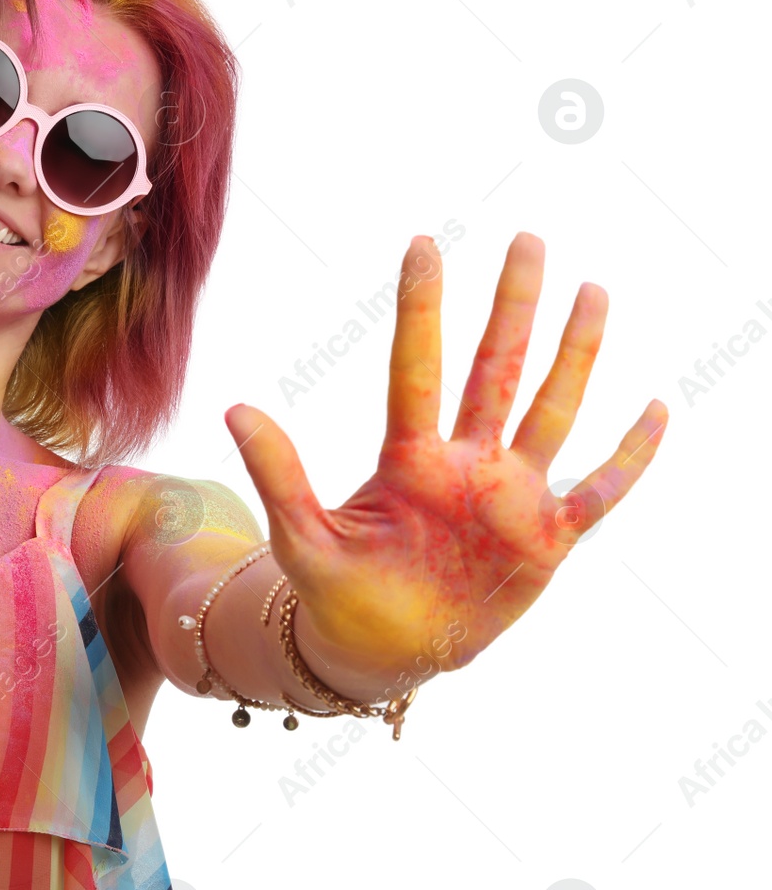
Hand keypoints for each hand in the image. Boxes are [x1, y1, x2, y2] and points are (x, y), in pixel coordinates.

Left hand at [225, 232, 666, 674]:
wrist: (379, 651)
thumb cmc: (336, 591)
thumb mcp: (302, 537)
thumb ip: (278, 474)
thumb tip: (233, 406)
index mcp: (408, 459)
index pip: (416, 367)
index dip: (421, 308)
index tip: (423, 242)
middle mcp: (465, 464)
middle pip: (495, 370)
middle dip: (512, 307)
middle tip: (527, 238)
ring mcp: (510, 498)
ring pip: (550, 411)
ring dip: (574, 355)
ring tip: (592, 291)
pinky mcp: (545, 541)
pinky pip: (598, 492)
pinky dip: (629, 457)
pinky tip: (655, 407)